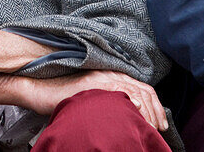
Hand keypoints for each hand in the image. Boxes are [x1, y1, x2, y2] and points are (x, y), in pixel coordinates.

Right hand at [20, 70, 168, 131]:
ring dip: (147, 111)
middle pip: (144, 90)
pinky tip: (136, 111)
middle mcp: (111, 74)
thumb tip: (131, 117)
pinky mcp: (93, 83)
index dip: (156, 106)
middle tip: (160, 129)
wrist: (43, 91)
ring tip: (150, 127)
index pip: (143, 89)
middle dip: (156, 111)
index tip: (161, 124)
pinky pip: (117, 89)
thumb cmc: (66, 98)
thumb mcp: (94, 100)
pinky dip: (131, 100)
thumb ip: (112, 102)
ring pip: (135, 91)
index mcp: (114, 77)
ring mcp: (102, 77)